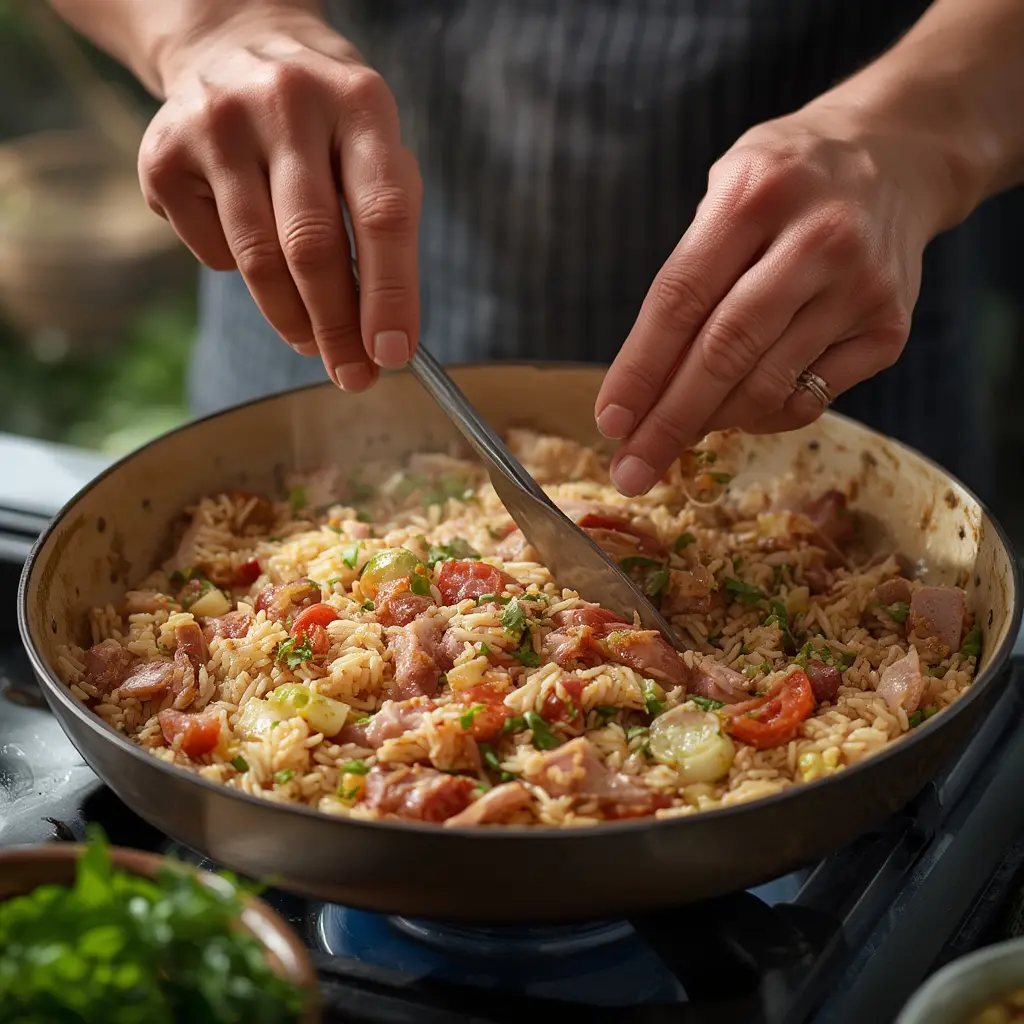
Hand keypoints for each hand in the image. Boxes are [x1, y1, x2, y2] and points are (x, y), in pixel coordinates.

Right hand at [138, 4, 420, 390]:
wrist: (234, 46)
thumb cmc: (327, 126)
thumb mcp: (374, 151)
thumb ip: (387, 234)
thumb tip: (382, 338)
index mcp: (359, 103)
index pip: (383, 214)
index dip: (390, 294)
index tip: (393, 354)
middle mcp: (285, 103)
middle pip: (312, 245)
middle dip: (336, 327)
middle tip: (353, 375)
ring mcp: (216, 124)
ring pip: (258, 259)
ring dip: (291, 320)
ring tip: (313, 343)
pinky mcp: (163, 154)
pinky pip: (212, 252)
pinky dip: (239, 273)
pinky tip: (253, 249)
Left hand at [595, 101, 953, 496]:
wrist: (896, 157)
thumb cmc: (785, 184)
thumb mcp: (726, 192)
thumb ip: (689, 276)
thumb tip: (644, 387)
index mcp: (755, 195)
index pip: (680, 299)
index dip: (639, 369)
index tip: (610, 421)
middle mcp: (816, 239)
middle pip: (724, 352)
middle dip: (668, 421)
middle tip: (631, 470)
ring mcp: (860, 286)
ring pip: (766, 384)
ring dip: (709, 425)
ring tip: (674, 440)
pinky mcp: (889, 328)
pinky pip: (811, 399)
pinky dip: (762, 417)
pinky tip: (737, 412)